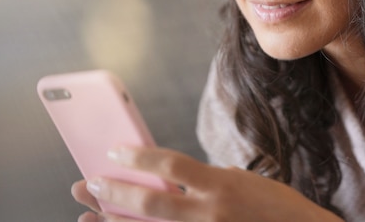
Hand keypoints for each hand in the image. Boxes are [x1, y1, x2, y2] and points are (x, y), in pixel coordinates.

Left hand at [72, 146, 343, 221]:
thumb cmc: (275, 206)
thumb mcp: (242, 180)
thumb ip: (205, 180)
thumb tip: (168, 181)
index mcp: (221, 185)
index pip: (171, 166)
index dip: (138, 157)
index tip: (114, 150)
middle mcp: (210, 213)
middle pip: (151, 204)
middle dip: (115, 192)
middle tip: (89, 182)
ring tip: (91, 213)